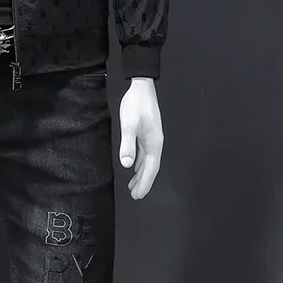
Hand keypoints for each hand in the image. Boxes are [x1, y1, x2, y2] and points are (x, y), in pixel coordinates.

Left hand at [118, 78, 163, 200]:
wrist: (142, 87)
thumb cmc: (135, 104)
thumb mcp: (129, 124)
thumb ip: (128, 144)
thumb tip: (127, 165)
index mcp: (154, 144)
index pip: (150, 169)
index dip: (145, 183)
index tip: (139, 195)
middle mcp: (155, 143)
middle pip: (150, 168)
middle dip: (143, 182)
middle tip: (135, 195)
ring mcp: (152, 139)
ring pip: (147, 162)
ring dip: (141, 174)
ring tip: (133, 186)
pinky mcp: (147, 134)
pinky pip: (144, 154)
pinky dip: (140, 163)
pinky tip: (134, 167)